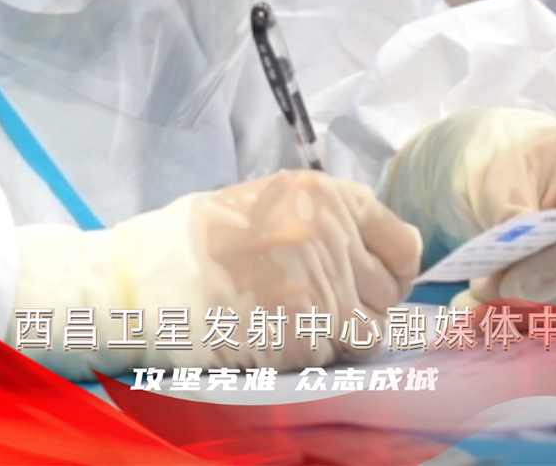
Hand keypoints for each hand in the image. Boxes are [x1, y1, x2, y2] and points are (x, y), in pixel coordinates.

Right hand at [11, 169, 421, 377]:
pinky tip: (279, 335)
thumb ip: (334, 220)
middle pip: (389, 294)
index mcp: (329, 197)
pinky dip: (314, 355)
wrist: (151, 275)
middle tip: (328, 303)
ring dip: (342, 334)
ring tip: (300, 320)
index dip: (395, 267)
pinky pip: (332, 357)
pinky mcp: (301, 335)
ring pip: (367, 332)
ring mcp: (320, 288)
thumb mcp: (276, 199)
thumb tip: (388, 251)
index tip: (378, 277)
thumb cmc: (208, 235)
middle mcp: (333, 237)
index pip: (404, 244)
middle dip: (365, 304)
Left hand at [385, 108, 555, 311]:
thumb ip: (510, 208)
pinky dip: (524, 319)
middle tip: (482, 295)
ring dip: (525, 314)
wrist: (508, 158)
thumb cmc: (513, 152)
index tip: (512, 283)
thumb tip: (514, 251)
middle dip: (537, 296)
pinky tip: (482, 316)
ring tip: (472, 307)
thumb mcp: (502, 168)